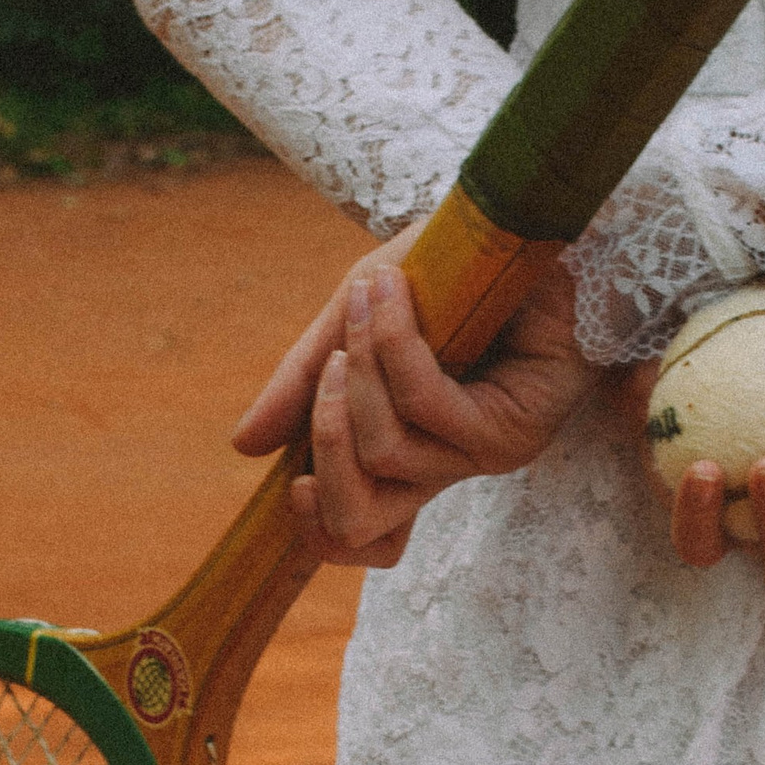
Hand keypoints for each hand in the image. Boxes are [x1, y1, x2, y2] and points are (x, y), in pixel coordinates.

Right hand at [233, 226, 598, 569]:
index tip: (294, 486)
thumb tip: (243, 446)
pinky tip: (390, 295)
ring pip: (386, 452)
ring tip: (370, 299)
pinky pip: (426, 404)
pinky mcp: (513, 426)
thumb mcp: (353, 319)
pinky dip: (395, 346)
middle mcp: (447, 467)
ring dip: (361, 370)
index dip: (321, 533)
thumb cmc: (445, 273)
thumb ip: (304, 380)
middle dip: (325, 440)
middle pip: (361, 520)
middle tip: (334, 364)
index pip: (366, 539)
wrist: (522, 226)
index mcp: (410, 454)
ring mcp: (484, 454)